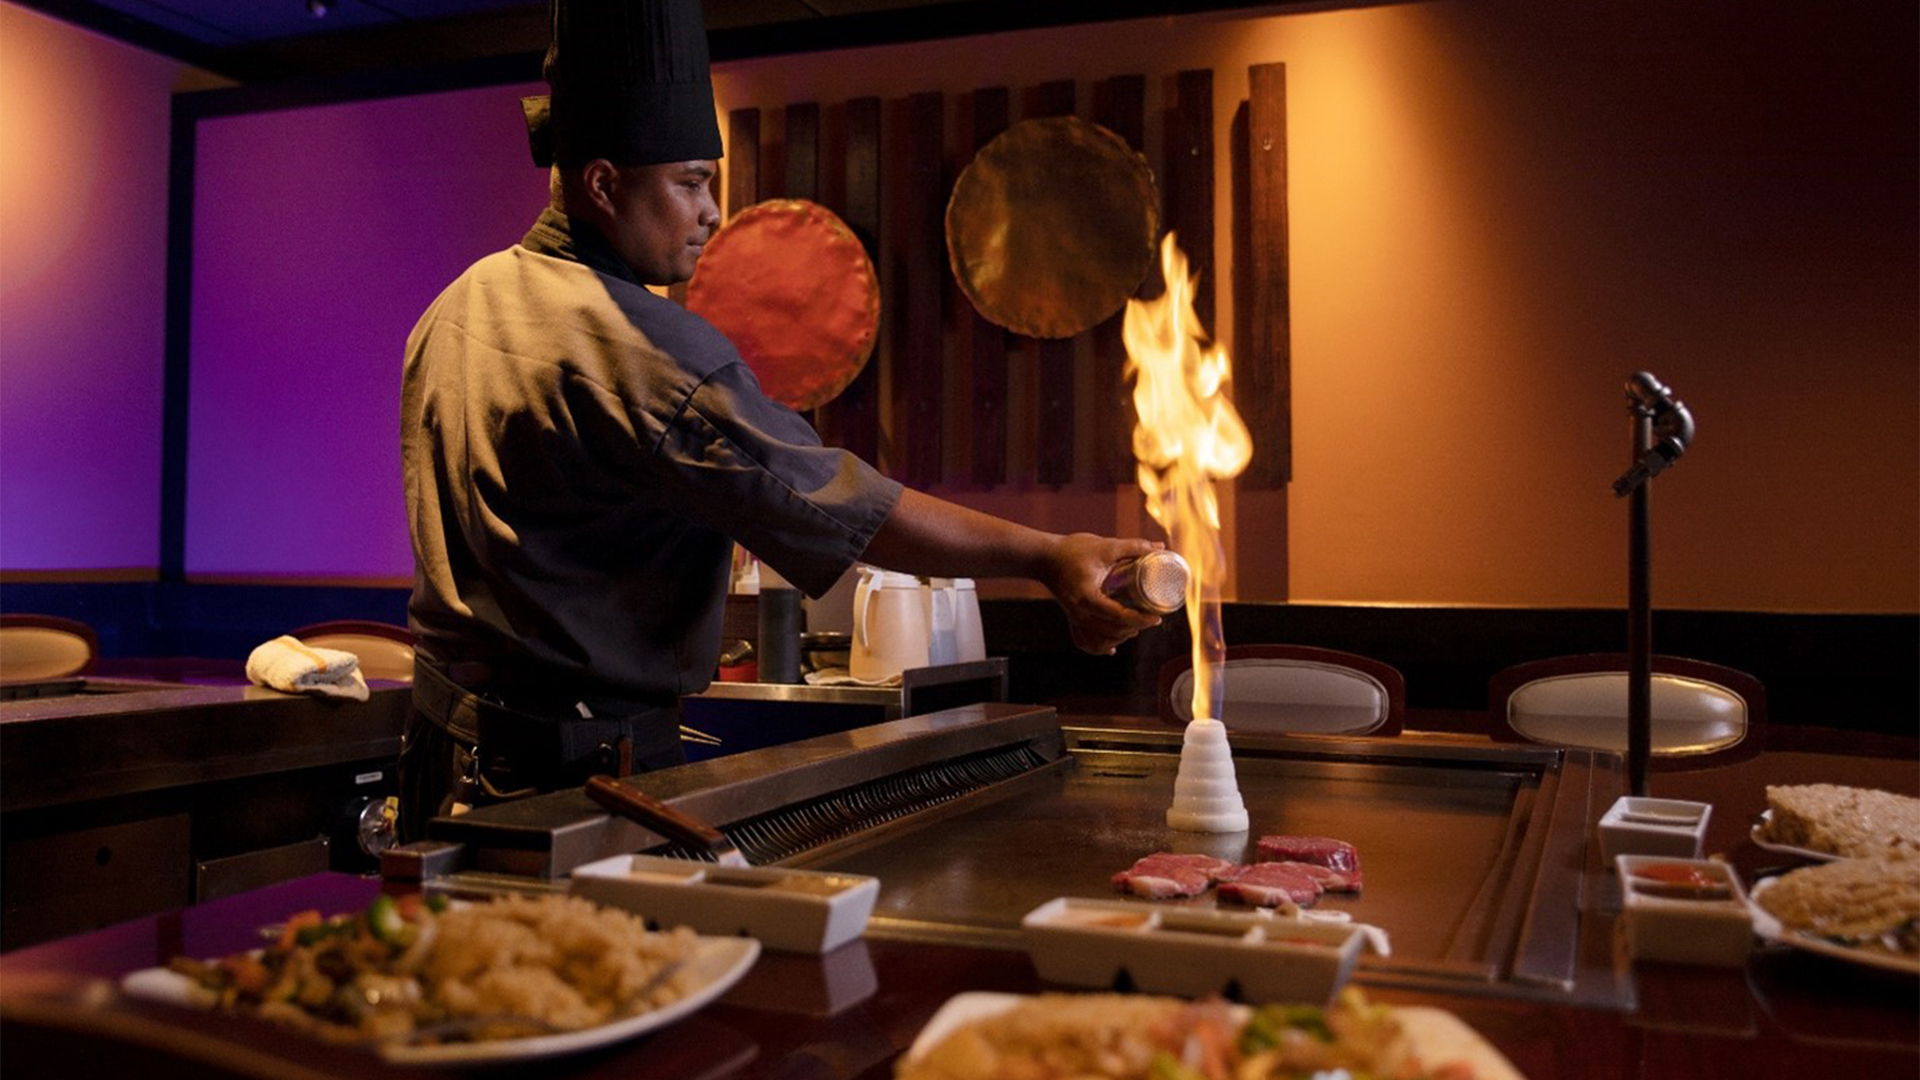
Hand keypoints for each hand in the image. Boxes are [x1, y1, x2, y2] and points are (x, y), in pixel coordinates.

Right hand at [1041, 533, 1166, 654]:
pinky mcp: (1071, 618)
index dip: (1140, 619)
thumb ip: (1133, 547)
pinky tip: (1113, 648)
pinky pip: (1085, 641)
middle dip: (1135, 628)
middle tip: (1152, 619)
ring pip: (1100, 640)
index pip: (1119, 616)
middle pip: (1112, 631)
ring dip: (1120, 637)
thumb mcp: (1105, 547)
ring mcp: (1074, 618)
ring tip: (1136, 626)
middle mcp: (1079, 613)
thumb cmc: (1072, 550)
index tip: (1157, 617)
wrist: (1044, 557)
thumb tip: (1160, 547)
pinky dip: (1100, 646)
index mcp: (1088, 597)